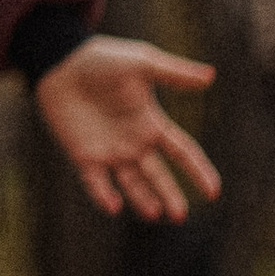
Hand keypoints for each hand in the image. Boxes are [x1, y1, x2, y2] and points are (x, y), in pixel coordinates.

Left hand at [34, 39, 220, 222]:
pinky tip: (113, 205)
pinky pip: (96, 182)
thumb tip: (210, 76)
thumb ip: (174, 73)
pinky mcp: (83, 155)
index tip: (213, 192)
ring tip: (155, 213)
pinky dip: (103, 195)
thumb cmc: (102, 59)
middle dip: (170, 195)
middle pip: (158, 175)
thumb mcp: (142, 63)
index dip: (198, 171)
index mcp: (151, 123)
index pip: (182, 152)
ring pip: (131, 184)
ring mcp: (109, 151)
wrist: (61, 62)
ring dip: (143, 200)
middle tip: (180, 216)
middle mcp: (133, 143)